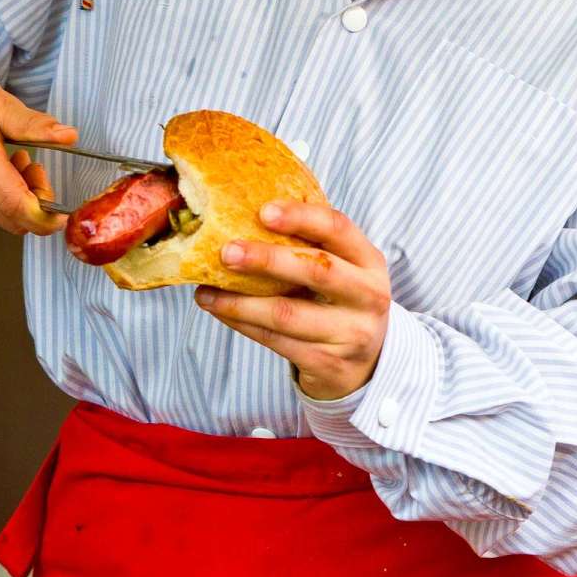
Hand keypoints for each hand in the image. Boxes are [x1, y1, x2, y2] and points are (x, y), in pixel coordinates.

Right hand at [0, 71, 77, 233]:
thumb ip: (34, 125)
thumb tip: (69, 136)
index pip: (16, 205)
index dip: (45, 216)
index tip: (61, 212)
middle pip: (13, 219)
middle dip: (35, 202)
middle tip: (32, 167)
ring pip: (0, 220)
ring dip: (16, 201)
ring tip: (10, 163)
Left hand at [194, 201, 391, 399]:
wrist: (366, 364)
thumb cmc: (340, 303)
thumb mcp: (343, 270)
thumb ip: (311, 246)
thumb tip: (244, 216)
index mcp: (369, 262)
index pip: (338, 229)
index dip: (301, 217)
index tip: (263, 211)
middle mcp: (368, 296)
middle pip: (316, 270)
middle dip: (267, 259)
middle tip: (226, 253)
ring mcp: (350, 333)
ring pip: (286, 313)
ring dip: (240, 302)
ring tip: (206, 292)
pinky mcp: (326, 362)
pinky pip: (274, 340)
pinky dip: (241, 323)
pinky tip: (219, 310)